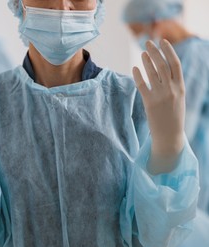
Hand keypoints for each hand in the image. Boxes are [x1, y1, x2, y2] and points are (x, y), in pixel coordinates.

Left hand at [133, 40, 184, 173]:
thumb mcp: (178, 98)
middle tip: (148, 43)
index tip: (162, 42)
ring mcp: (160, 96)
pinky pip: (142, 85)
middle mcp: (171, 90)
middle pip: (162, 65)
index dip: (168, 51)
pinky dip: (138, 75)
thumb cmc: (173, 116)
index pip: (175, 64)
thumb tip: (164, 70)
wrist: (169, 135)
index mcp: (180, 87)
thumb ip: (173, 84)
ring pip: (152, 73)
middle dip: (155, 52)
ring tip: (142, 53)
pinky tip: (134, 68)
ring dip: (146, 61)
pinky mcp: (149, 103)